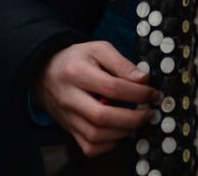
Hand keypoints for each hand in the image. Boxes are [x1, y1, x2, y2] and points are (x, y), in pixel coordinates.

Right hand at [34, 41, 156, 157]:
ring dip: (122, 132)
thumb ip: (121, 63)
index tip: (152, 93)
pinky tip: (118, 131)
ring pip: (95, 136)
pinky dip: (108, 144)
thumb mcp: (98, 49)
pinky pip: (89, 147)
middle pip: (102, 117)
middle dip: (132, 118)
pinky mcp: (69, 129)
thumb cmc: (76, 59)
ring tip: (136, 122)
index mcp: (77, 73)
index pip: (112, 88)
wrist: (45, 72)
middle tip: (148, 113)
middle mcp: (69, 97)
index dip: (137, 93)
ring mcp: (67, 117)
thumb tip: (143, 79)